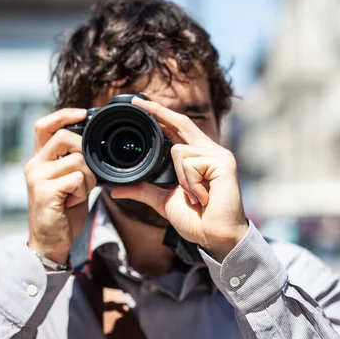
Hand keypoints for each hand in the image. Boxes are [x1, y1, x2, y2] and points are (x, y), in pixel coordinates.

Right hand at [23, 108, 96, 263]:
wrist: (52, 241)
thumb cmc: (64, 211)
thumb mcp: (70, 181)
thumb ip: (75, 161)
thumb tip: (93, 145)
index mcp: (40, 159)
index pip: (44, 125)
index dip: (64, 115)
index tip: (84, 113)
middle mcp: (34, 165)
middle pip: (65, 138)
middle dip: (85, 152)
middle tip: (86, 175)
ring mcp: (37, 178)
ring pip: (77, 161)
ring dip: (88, 178)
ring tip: (78, 193)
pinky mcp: (45, 192)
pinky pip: (77, 179)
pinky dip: (83, 191)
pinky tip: (74, 202)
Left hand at [111, 97, 248, 261]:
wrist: (216, 237)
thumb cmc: (197, 220)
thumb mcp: (163, 201)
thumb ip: (143, 190)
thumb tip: (116, 190)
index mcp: (199, 157)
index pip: (178, 129)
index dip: (161, 115)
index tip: (141, 105)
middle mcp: (211, 151)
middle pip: (181, 123)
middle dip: (158, 111)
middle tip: (136, 101)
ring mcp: (219, 155)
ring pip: (179, 151)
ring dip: (180, 179)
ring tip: (195, 197)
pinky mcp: (223, 162)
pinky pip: (190, 163)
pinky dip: (190, 184)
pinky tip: (202, 197)